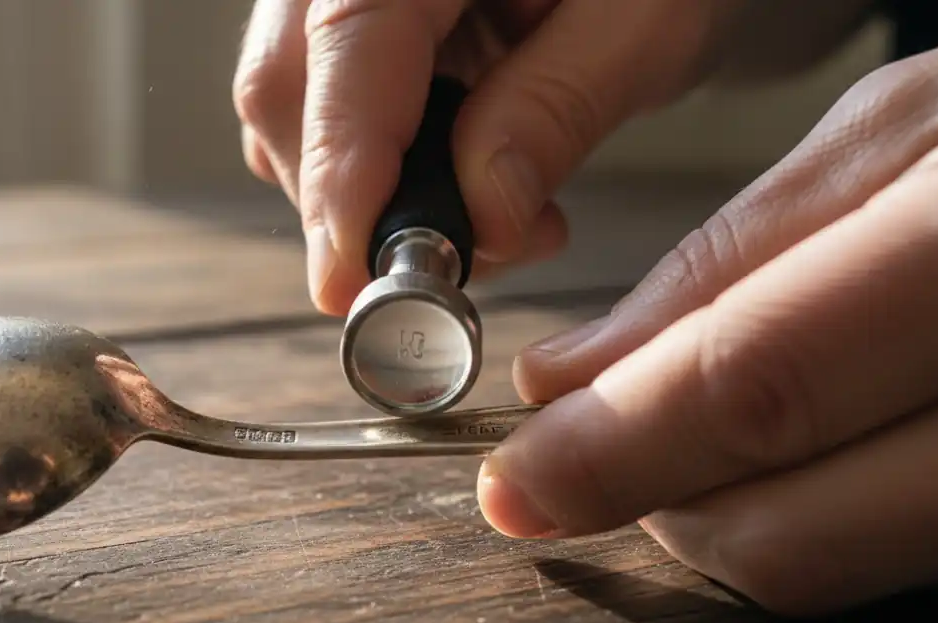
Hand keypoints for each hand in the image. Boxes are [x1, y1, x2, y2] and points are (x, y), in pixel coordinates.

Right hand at [231, 0, 861, 314]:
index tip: (350, 281)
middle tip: (473, 256)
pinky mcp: (358, 26)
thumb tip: (479, 220)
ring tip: (504, 211)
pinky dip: (386, 170)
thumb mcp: (649, 18)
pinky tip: (473, 172)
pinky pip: (325, 107)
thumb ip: (557, 108)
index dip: (341, 172)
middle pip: (289, 87)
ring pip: (292, 109)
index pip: (348, 44)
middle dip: (361, 201)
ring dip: (378, 192)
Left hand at [478, 46, 937, 616]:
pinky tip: (815, 445)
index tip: (516, 480)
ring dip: (733, 516)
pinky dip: (822, 520)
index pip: (762, 384)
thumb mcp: (902, 136)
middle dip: (657, 503)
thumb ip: (733, 260)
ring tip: (713, 427)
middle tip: (599, 449)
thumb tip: (572, 376)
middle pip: (792, 529)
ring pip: (841, 568)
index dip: (613, 449)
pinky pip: (903, 563)